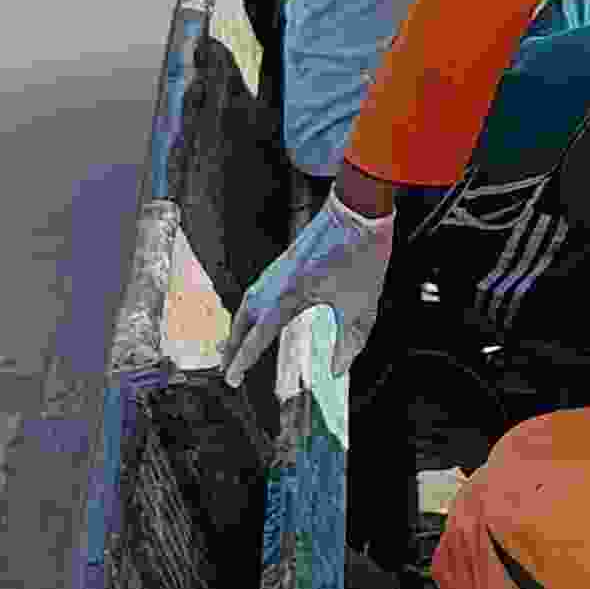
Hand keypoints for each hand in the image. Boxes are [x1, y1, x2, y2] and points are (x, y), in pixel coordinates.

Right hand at [218, 192, 393, 390]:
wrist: (358, 208)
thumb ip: (349, 342)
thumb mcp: (362, 306)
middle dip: (233, 346)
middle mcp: (277, 282)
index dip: (244, 361)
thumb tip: (338, 371)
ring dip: (240, 326)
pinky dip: (251, 308)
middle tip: (227, 368)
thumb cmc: (362, 254)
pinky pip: (259, 289)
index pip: (258, 337)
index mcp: (289, 296)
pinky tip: (259, 313)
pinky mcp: (287, 259)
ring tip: (236, 345)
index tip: (232, 379)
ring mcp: (279, 269)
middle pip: (244, 321)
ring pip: (249, 303)